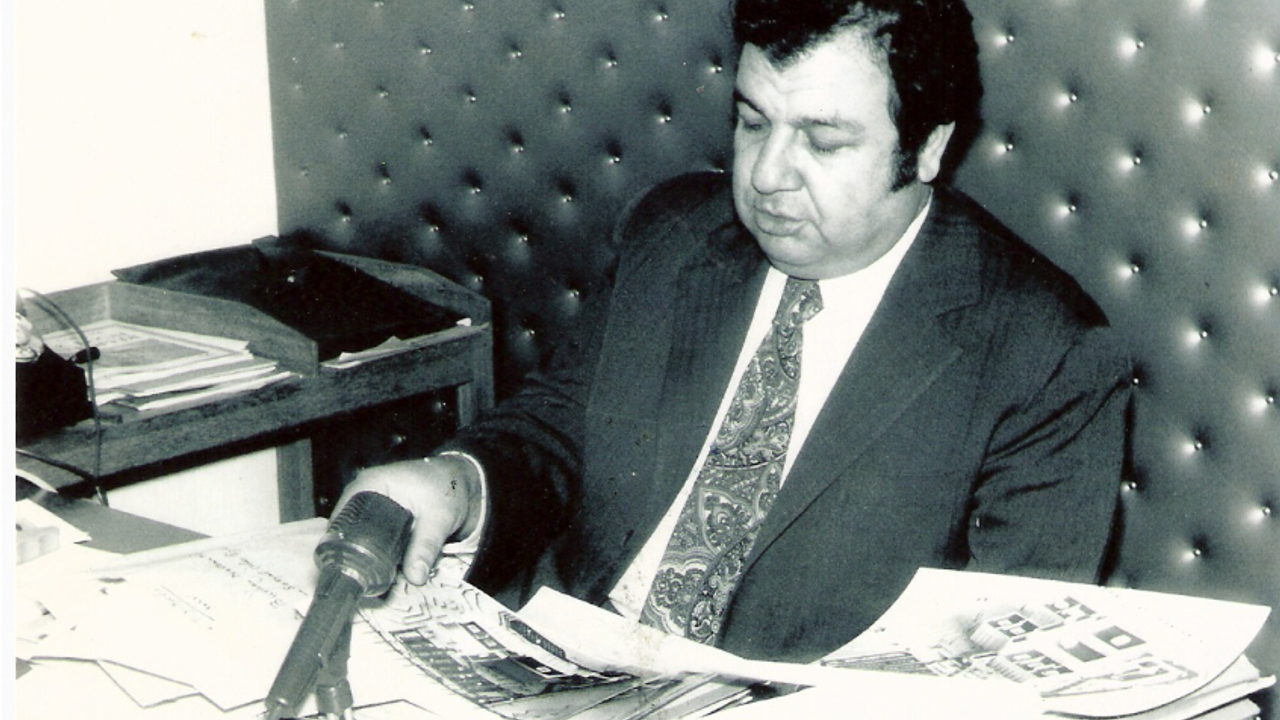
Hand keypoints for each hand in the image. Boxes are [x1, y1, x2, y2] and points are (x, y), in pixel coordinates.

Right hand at [333, 454, 481, 584]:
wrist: (465, 482)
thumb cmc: (449, 487)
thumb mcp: (438, 518)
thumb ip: (426, 547)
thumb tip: (415, 578)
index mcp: (369, 485)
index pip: (341, 519)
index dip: (341, 545)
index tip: (347, 570)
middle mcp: (364, 495)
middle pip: (347, 532)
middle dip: (354, 556)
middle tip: (362, 582)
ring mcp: (372, 509)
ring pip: (360, 540)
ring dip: (367, 559)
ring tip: (371, 582)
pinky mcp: (382, 522)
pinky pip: (373, 541)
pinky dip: (378, 556)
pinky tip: (382, 573)